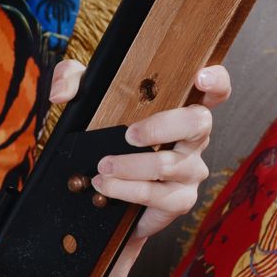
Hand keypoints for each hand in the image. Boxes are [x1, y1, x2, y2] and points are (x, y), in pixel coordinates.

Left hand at [47, 60, 232, 240]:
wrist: (105, 196)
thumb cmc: (106, 138)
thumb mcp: (86, 103)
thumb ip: (72, 82)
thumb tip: (61, 93)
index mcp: (181, 109)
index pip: (214, 90)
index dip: (215, 81)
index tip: (199, 76)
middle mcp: (194, 139)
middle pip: (198, 123)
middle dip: (162, 126)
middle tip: (128, 135)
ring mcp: (190, 170)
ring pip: (170, 164)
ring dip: (132, 166)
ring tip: (103, 168)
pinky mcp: (179, 200)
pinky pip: (158, 195)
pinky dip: (128, 190)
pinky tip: (106, 187)